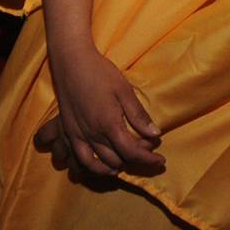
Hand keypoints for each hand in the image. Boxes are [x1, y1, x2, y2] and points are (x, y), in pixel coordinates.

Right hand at [46, 38, 163, 176]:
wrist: (71, 61)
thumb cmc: (100, 72)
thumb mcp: (124, 90)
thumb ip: (138, 115)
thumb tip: (155, 134)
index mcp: (108, 124)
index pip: (132, 152)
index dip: (148, 159)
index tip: (160, 161)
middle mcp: (92, 134)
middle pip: (117, 160)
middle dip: (135, 160)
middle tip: (146, 150)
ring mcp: (78, 135)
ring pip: (97, 165)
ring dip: (114, 167)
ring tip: (125, 163)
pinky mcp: (68, 132)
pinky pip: (78, 159)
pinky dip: (91, 167)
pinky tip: (101, 164)